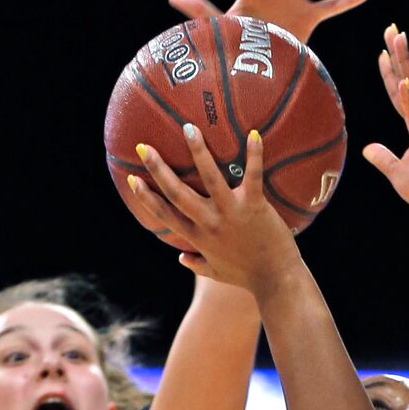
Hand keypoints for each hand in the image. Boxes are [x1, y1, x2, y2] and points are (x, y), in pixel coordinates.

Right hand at [129, 125, 300, 298]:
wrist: (276, 282)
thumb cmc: (248, 276)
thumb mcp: (216, 272)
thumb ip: (197, 264)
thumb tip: (181, 258)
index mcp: (198, 238)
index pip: (165, 215)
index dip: (146, 198)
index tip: (132, 179)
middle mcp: (210, 224)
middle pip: (178, 193)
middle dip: (158, 170)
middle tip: (143, 147)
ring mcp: (231, 214)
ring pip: (210, 178)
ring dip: (198, 152)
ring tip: (189, 128)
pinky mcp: (254, 207)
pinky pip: (253, 176)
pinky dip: (255, 155)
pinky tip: (254, 134)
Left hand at [362, 26, 408, 215]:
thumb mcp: (395, 171)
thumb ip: (382, 158)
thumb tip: (367, 149)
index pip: (400, 93)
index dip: (391, 73)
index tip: (383, 53)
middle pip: (408, 80)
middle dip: (400, 54)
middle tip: (391, 29)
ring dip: (405, 61)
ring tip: (398, 37)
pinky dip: (408, 94)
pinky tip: (402, 77)